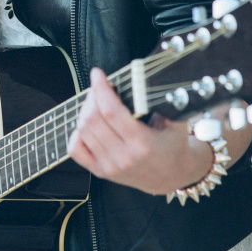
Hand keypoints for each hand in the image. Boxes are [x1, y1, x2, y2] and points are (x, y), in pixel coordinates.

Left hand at [67, 68, 212, 195]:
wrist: (172, 176)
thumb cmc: (173, 145)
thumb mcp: (176, 122)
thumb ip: (165, 102)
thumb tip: (147, 79)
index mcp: (143, 143)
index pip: (111, 111)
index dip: (101, 89)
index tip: (98, 74)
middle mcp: (124, 157)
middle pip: (92, 119)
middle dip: (92, 96)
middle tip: (99, 87)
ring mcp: (110, 166)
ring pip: (83, 131)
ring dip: (85, 110)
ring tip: (95, 102)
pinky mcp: (101, 171)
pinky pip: (76, 149)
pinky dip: (77, 132)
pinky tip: (87, 123)